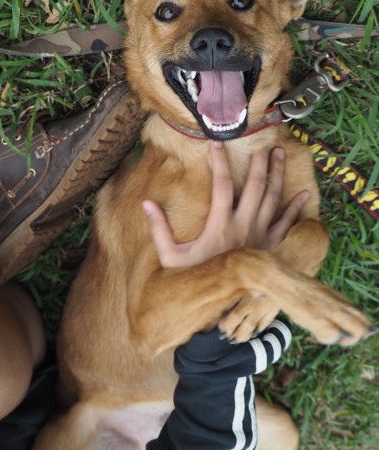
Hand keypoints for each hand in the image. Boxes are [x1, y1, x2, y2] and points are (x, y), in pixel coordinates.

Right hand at [142, 142, 308, 267]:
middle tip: (262, 143)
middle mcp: (243, 226)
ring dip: (277, 174)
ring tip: (279, 154)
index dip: (218, 162)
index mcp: (220, 225)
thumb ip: (158, 229)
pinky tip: (303, 195)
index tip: (217, 144)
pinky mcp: (269, 246)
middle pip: (255, 186)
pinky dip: (295, 209)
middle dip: (259, 162)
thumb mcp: (170, 257)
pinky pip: (286, 224)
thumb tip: (146, 203)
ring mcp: (259, 235)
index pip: (221, 185)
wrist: (220, 306)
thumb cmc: (193, 279)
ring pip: (272, 198)